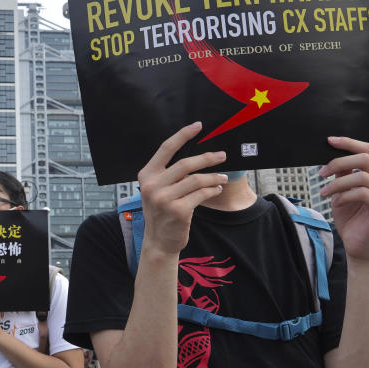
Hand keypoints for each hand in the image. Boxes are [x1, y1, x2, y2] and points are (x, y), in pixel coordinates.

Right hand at [137, 122, 228, 255]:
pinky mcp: (178, 211)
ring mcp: (164, 199)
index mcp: (146, 175)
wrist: (159, 241)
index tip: (198, 126)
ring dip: (214, 177)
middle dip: (207, 158)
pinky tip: (217, 189)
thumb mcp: (157, 190)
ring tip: (222, 178)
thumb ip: (169, 174)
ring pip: (196, 180)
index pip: (166, 148)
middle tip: (222, 156)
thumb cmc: (161, 212)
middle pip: (185, 163)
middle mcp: (152, 186)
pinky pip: (201, 194)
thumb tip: (197, 156)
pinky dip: (212, 189)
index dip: (183, 135)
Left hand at [318, 137, 368, 261]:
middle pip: (366, 159)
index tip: (330, 141)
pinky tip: (336, 202)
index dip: (349, 143)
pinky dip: (345, 195)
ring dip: (337, 183)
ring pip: (362, 176)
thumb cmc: (352, 219)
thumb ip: (343, 172)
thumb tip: (334, 152)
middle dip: (339, 162)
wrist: (358, 246)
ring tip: (324, 192)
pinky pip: (363, 193)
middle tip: (321, 173)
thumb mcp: (344, 190)